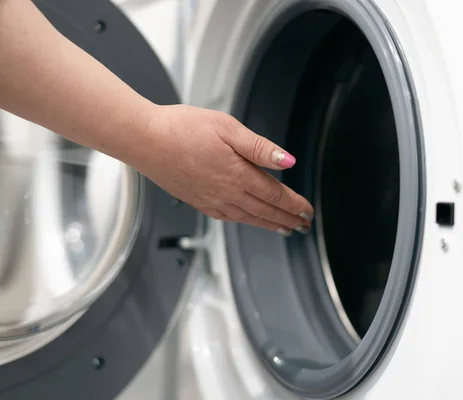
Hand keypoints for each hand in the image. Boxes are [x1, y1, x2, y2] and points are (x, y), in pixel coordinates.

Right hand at [135, 104, 312, 235]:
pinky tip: (249, 220)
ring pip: (249, 218)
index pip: (276, 194)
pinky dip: (245, 222)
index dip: (295, 204)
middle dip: (289, 219)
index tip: (308, 210)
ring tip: (284, 229)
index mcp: (238, 174)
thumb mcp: (228, 128)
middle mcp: (227, 192)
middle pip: (266, 211)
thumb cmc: (182, 128)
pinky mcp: (198, 201)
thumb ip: (259, 148)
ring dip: (270, 224)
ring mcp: (211, 200)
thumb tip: (287, 161)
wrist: (144, 140)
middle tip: (304, 225)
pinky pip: (228, 217)